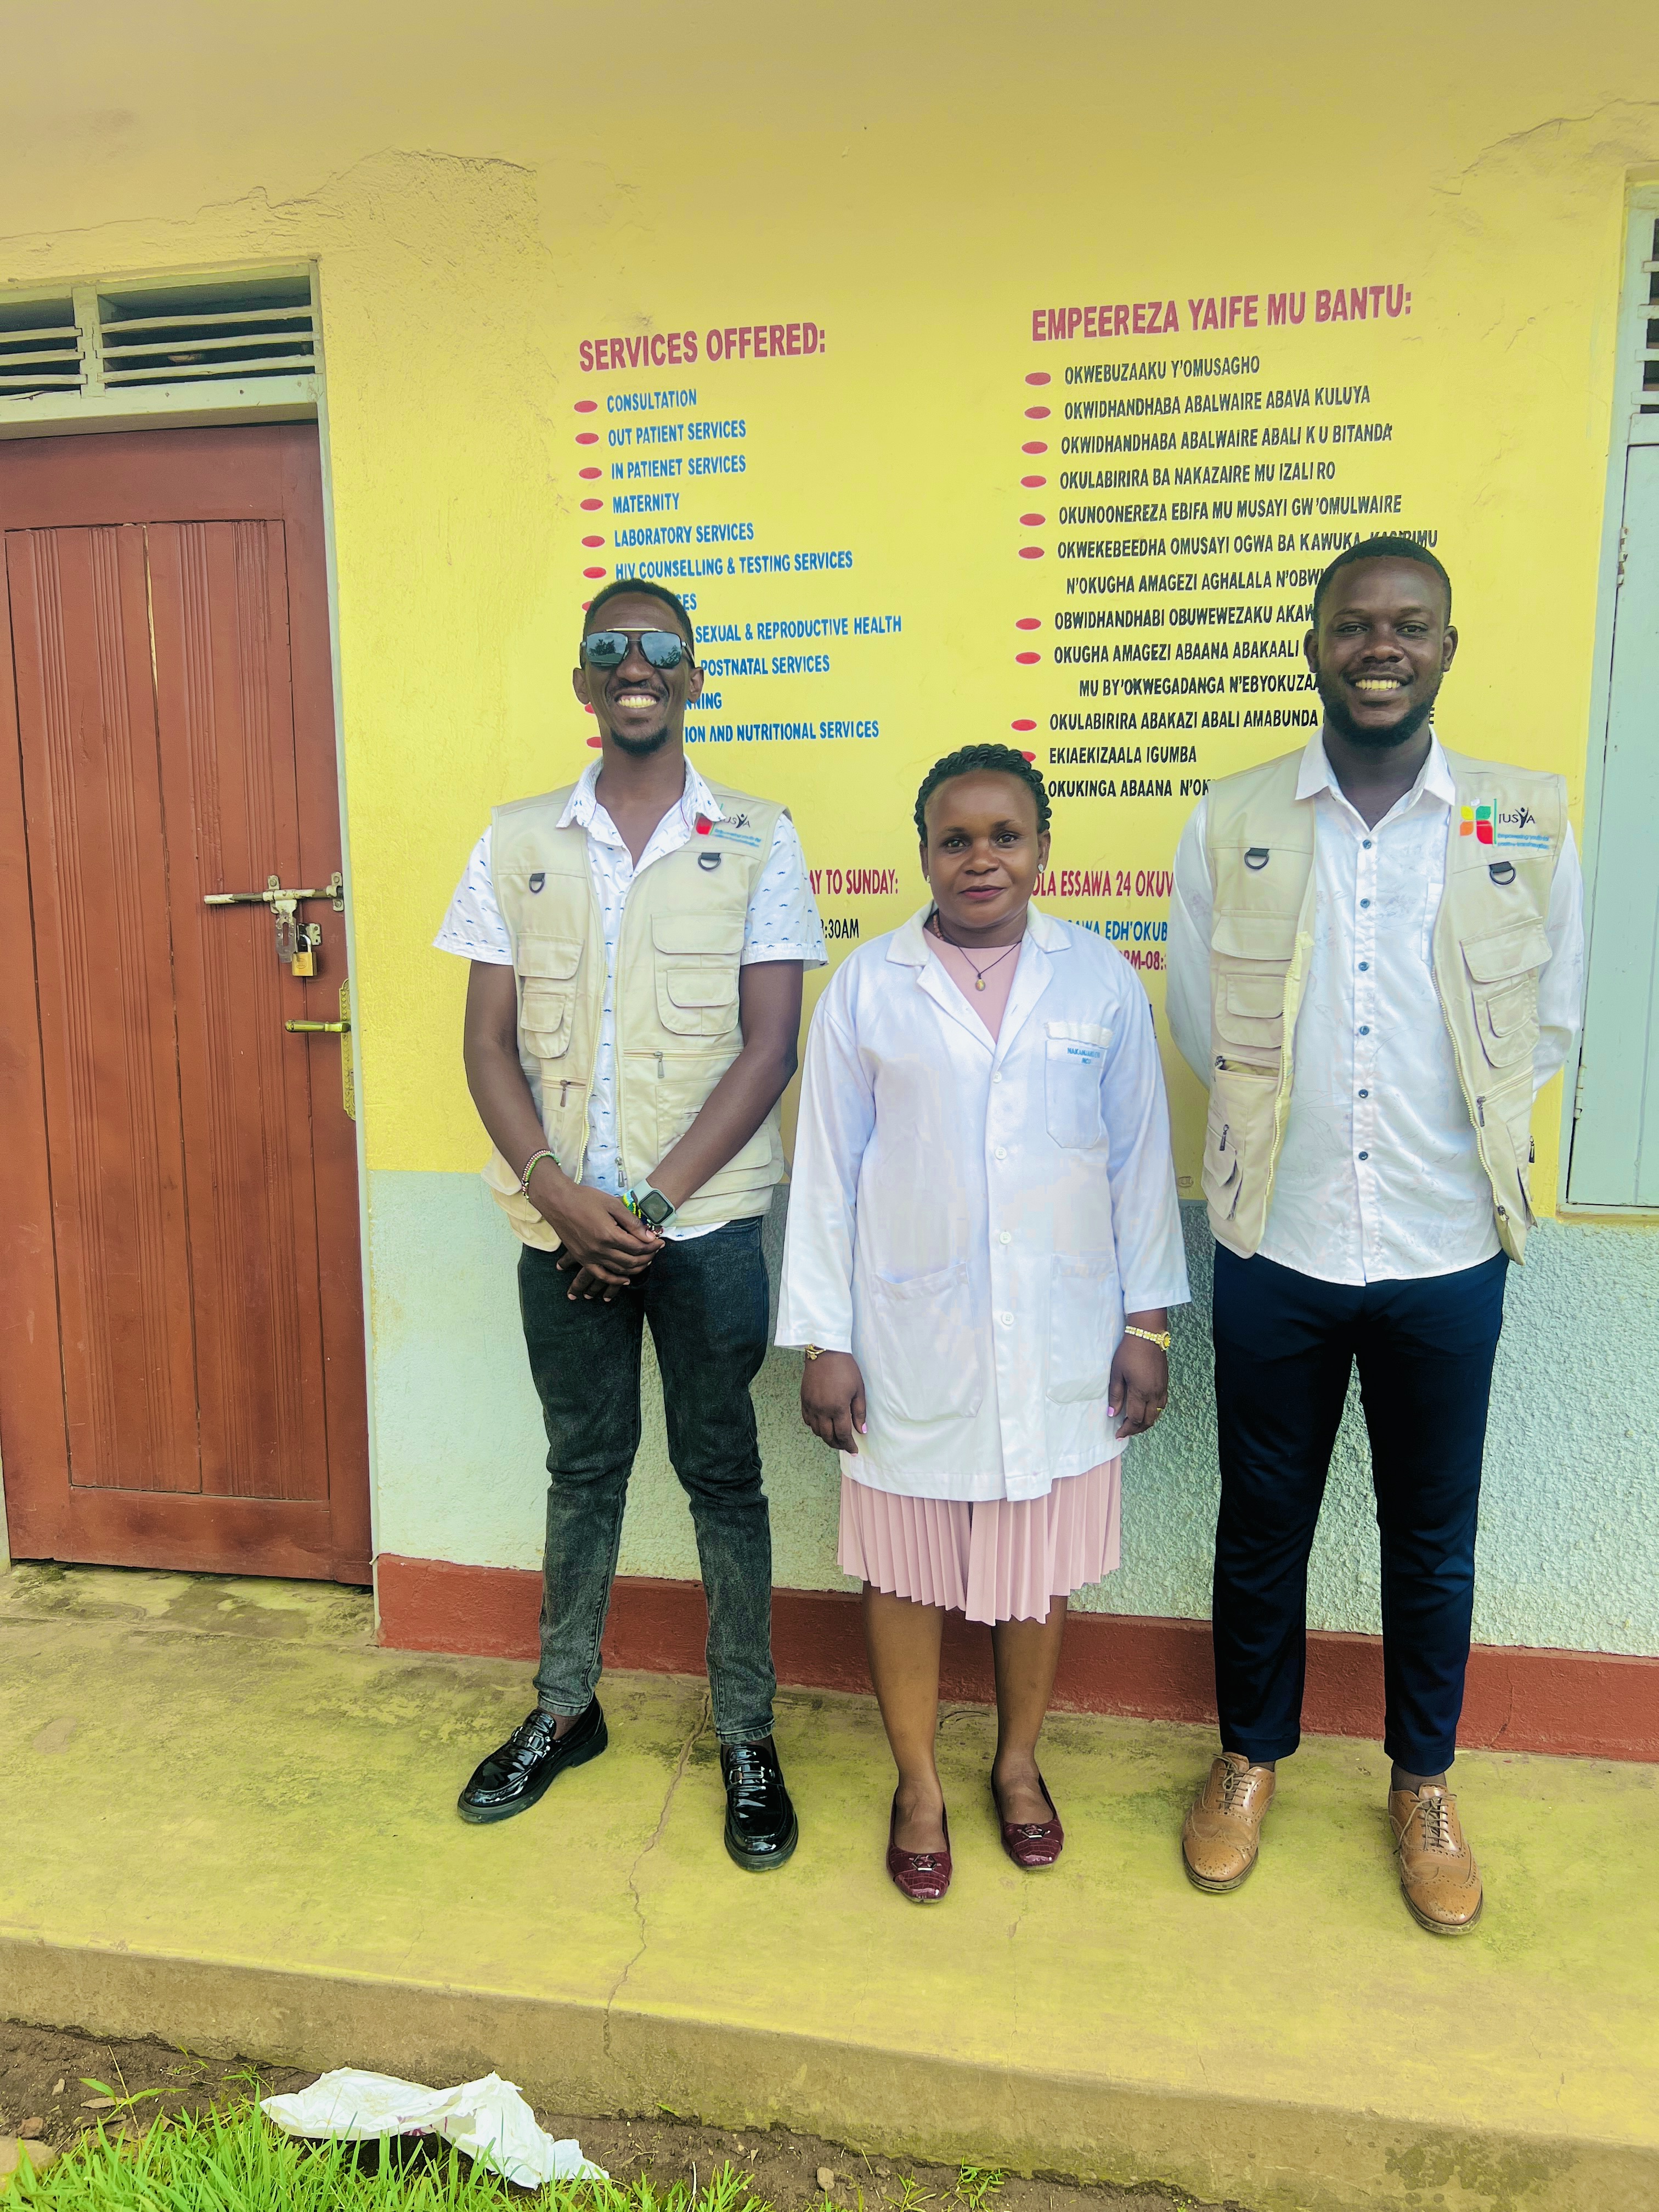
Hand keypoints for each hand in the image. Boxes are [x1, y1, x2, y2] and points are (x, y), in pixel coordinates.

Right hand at [534, 1177, 660, 1293]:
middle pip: (631, 1261)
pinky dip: (614, 1280)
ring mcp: (590, 1257)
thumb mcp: (612, 1204)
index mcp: (609, 1234)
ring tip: (646, 1261)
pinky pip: (600, 1275)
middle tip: (656, 1251)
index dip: (652, 1246)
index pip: (637, 1247)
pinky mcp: (582, 1259)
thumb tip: (649, 1236)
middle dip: (647, 1257)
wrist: (558, 1202)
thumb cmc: (585, 1198)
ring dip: (635, 1268)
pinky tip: (625, 1280)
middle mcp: (600, 1249)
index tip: (660, 1242)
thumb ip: (632, 1222)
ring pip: (619, 1270)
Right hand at [800, 1351, 866, 1453]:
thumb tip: (861, 1430)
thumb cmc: (845, 1369)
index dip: (849, 1445)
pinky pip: (807, 1420)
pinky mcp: (804, 1400)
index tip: (854, 1451)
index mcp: (837, 1408)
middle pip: (828, 1437)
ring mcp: (811, 1406)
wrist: (825, 1352)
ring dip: (826, 1437)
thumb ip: (859, 1412)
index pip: (843, 1434)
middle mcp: (822, 1410)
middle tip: (845, 1446)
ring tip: (835, 1436)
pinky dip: (815, 1426)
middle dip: (837, 1444)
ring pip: (816, 1431)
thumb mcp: (858, 1389)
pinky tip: (822, 1424)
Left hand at [1108, 1333, 1168, 1437]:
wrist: (1147, 1336)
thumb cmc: (1129, 1353)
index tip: (1118, 1434)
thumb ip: (1115, 1395)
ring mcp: (1161, 1389)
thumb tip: (1112, 1413)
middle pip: (1147, 1421)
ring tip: (1135, 1425)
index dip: (1126, 1429)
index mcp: (1140, 1392)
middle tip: (1125, 1432)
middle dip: (1136, 1430)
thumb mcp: (1117, 1373)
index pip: (1134, 1419)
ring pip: (1157, 1415)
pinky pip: (1162, 1405)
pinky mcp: (1165, 1384)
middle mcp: (1154, 1394)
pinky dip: (1155, 1413)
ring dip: (1146, 1423)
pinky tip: (1147, 1412)